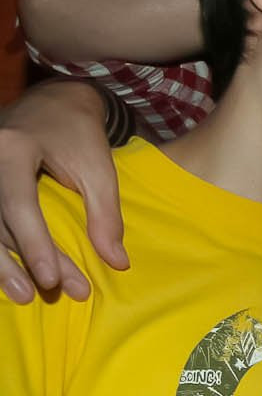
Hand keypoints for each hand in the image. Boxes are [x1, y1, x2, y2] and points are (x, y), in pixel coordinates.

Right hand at [0, 79, 126, 302]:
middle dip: (19, 260)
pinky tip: (10, 273)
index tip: (52, 279)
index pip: (18, 202)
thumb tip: (116, 263)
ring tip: (26, 294)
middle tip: (43, 293)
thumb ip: (105, 214)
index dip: (34, 243)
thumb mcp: (99, 168)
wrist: (54, 101)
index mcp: (13, 147)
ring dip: (5, 262)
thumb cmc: (79, 133)